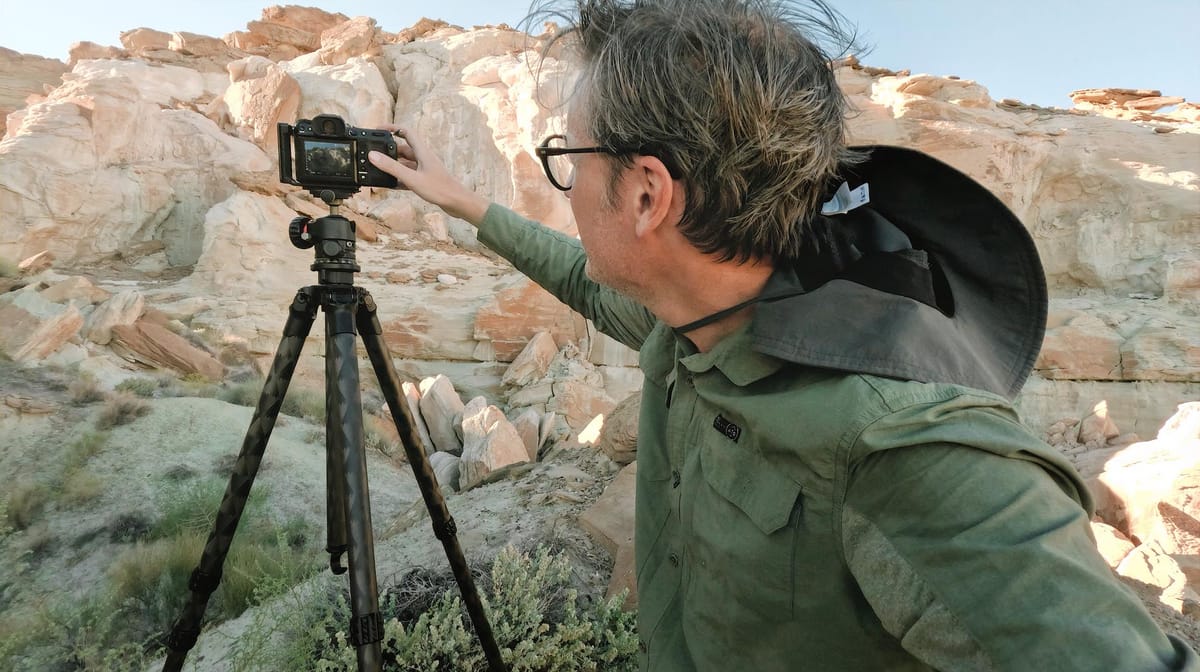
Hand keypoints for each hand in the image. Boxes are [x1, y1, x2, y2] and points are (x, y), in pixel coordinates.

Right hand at [368, 125, 489, 225]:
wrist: (458, 203)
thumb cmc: (440, 189)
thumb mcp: (412, 178)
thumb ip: (392, 167)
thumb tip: (373, 155)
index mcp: (422, 152)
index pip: (406, 132)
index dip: (392, 128)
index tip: (378, 129)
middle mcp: (423, 158)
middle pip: (403, 149)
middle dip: (389, 151)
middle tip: (374, 156)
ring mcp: (425, 169)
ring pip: (405, 163)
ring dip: (394, 166)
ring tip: (379, 171)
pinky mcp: (426, 180)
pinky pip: (409, 176)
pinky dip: (400, 179)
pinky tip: (391, 185)